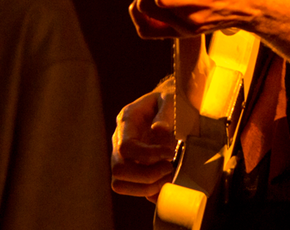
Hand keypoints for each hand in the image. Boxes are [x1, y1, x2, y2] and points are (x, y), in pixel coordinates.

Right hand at [110, 82, 176, 200]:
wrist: (165, 105)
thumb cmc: (168, 101)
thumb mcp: (170, 98)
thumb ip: (166, 112)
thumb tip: (158, 130)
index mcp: (127, 120)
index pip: (126, 146)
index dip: (148, 155)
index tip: (171, 153)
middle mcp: (119, 140)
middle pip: (118, 169)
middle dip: (146, 175)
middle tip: (169, 167)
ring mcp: (123, 157)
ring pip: (121, 183)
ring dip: (147, 186)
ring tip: (169, 175)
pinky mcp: (131, 169)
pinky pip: (132, 189)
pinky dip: (149, 192)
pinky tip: (167, 181)